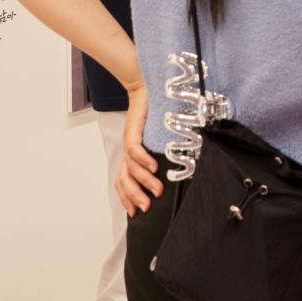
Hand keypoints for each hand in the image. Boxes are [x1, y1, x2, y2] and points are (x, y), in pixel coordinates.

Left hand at [115, 80, 163, 215]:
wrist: (146, 87)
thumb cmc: (156, 114)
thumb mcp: (159, 139)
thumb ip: (162, 154)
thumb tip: (178, 171)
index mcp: (132, 156)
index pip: (123, 182)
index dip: (127, 198)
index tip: (136, 213)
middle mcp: (128, 151)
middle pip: (124, 180)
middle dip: (135, 196)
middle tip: (147, 207)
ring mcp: (129, 141)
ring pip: (131, 168)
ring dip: (144, 181)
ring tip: (157, 190)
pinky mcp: (133, 129)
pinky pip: (134, 150)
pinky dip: (143, 160)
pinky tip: (154, 167)